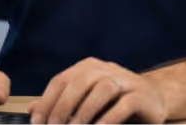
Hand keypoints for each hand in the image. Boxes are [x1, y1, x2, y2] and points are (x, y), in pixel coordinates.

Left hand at [27, 58, 166, 124]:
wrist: (154, 99)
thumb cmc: (115, 101)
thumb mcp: (86, 100)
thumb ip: (61, 103)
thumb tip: (32, 109)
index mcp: (89, 67)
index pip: (62, 79)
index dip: (47, 101)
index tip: (38, 123)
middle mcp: (106, 69)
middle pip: (81, 81)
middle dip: (64, 107)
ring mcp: (126, 80)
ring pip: (103, 89)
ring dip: (85, 111)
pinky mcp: (141, 95)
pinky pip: (124, 104)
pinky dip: (109, 119)